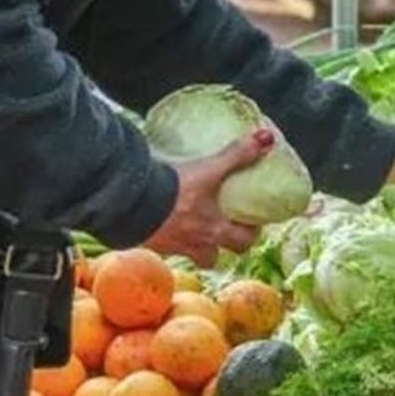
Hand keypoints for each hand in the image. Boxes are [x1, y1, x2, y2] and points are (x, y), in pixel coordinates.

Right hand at [144, 130, 272, 266]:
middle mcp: (194, 244)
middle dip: (221, 247)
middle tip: (222, 229)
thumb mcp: (209, 170)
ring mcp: (170, 247)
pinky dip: (165, 237)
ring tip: (190, 227)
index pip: (243, 243)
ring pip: (188, 255)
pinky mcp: (147, 243)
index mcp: (215, 230)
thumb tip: (267, 138)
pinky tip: (161, 221)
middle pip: (215, 257)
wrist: (128, 201)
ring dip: (192, 246)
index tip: (249, 223)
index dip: (249, 235)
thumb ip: (238, 154)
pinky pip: (161, 246)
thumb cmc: (172, 190)